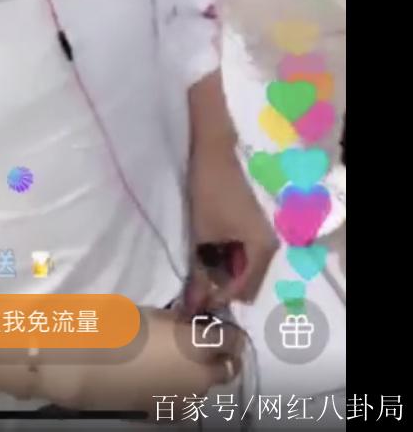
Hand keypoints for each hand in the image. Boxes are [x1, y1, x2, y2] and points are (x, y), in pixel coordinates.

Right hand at [38, 308, 240, 412]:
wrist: (93, 368)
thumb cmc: (123, 330)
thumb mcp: (157, 315)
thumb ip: (182, 320)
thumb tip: (194, 323)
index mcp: (200, 348)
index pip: (233, 340)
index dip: (229, 332)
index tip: (219, 324)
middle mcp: (202, 378)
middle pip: (227, 368)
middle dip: (221, 356)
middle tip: (205, 343)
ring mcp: (187, 401)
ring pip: (206, 386)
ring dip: (200, 373)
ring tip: (178, 361)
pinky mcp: (169, 414)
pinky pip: (184, 399)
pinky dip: (180, 389)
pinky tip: (162, 378)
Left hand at [188, 140, 277, 308]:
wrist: (212, 153)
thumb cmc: (209, 193)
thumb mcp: (202, 237)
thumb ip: (201, 275)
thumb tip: (193, 308)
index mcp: (263, 249)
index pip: (243, 291)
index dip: (218, 298)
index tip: (194, 302)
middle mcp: (268, 246)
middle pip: (246, 284)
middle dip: (220, 289)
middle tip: (193, 290)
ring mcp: (260, 236)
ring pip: (242, 271)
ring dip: (221, 276)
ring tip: (196, 274)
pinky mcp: (250, 228)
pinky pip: (240, 257)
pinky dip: (223, 262)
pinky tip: (205, 257)